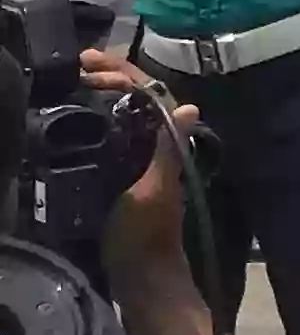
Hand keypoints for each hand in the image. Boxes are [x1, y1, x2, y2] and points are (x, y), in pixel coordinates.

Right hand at [79, 52, 200, 284]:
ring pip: (125, 114)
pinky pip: (112, 135)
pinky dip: (96, 118)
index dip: (121, 72)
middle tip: (74, 63)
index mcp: (167, 143)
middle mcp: (157, 146)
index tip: (88, 59)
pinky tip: (76, 115)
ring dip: (103, 93)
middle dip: (109, 76)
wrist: (141, 276)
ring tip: (73, 79)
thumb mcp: (154, 190)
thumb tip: (190, 105)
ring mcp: (141, 160)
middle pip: (136, 99)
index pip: (149, 94)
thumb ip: (170, 150)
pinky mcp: (124, 176)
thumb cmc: (147, 234)